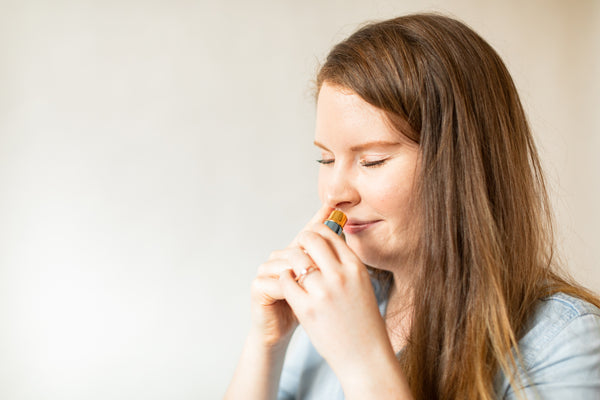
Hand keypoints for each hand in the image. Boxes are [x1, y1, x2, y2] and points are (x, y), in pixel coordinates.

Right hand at [248, 204, 334, 347]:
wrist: (284, 334)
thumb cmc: (308, 312)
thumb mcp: (324, 287)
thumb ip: (332, 263)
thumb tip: (351, 239)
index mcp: (295, 254)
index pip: (309, 232)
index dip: (320, 218)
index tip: (334, 205)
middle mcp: (278, 257)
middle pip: (298, 246)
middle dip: (313, 254)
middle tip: (329, 266)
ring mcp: (266, 270)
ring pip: (289, 263)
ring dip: (306, 274)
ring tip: (320, 285)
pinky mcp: (258, 287)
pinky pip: (279, 281)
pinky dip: (294, 288)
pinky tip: (306, 294)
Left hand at [278, 220, 391, 378]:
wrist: (366, 357)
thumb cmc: (364, 323)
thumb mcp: (362, 286)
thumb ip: (345, 266)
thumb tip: (326, 247)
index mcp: (356, 267)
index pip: (330, 234)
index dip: (315, 233)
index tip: (309, 239)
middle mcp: (341, 275)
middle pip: (311, 239)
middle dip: (300, 241)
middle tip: (296, 250)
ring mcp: (323, 292)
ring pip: (295, 258)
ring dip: (289, 260)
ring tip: (290, 268)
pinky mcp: (307, 309)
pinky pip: (286, 282)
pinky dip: (284, 280)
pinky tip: (288, 285)